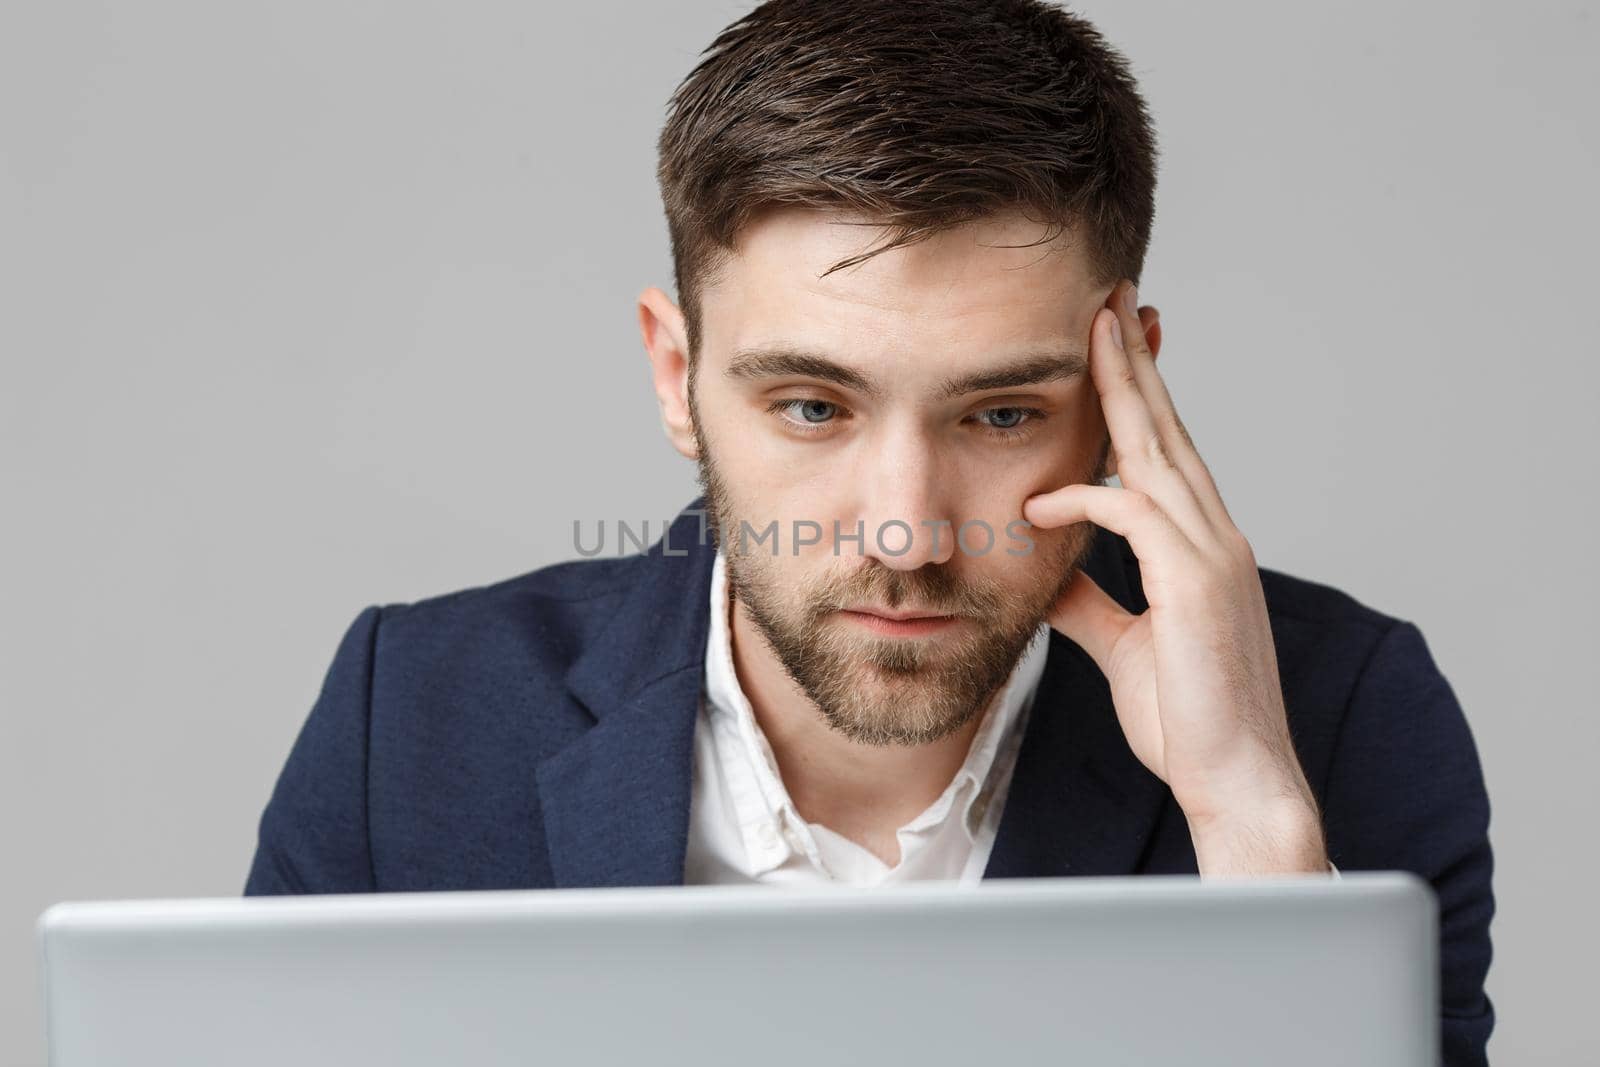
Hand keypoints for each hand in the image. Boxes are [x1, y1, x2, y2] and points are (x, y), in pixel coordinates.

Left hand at [1022, 280, 1327, 876]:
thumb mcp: (1123, 647)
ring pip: (1159, 451)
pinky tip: (1041, 505)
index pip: (1166, 454)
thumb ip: (1090, 600)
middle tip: (1111, 299)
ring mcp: (1212, 556)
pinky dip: (1083, 502)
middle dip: (1135, 362)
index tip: (1115, 345)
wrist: (1236, 782)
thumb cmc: (1189, 719)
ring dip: (1123, 390)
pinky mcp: (1197, 585)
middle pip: (1168, 430)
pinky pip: (1133, 516)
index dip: (1140, 397)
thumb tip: (1051, 570)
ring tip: (1092, 330)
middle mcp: (1214, 538)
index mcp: (1201, 548)